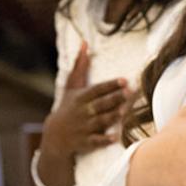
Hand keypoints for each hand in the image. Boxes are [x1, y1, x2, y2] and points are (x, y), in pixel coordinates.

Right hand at [42, 42, 132, 158]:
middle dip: (114, 99)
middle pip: (101, 104)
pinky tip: (115, 137)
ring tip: (125, 111)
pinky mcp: (85, 142)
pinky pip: (95, 140)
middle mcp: (83, 112)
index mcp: (81, 98)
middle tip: (130, 92)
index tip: (124, 80)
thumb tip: (85, 43)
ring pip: (100, 121)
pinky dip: (104, 139)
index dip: (110, 85)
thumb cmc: (68, 107)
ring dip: (112, 116)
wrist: (55, 136)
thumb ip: (80, 66)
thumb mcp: (71, 87)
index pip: (97, 89)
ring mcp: (83, 127)